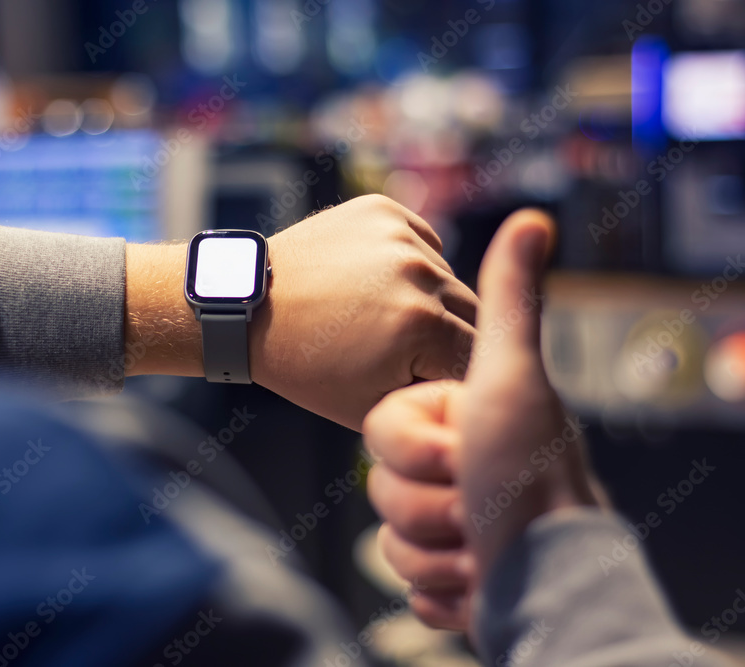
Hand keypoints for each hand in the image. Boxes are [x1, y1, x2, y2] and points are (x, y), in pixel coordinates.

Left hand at [251, 194, 477, 430]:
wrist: (250, 306)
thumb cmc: (305, 366)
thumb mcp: (372, 406)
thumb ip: (433, 399)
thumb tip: (476, 387)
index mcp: (422, 328)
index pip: (477, 360)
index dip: (458, 378)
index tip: (434, 383)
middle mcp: (420, 273)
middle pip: (475, 315)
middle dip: (452, 340)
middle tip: (411, 354)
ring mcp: (401, 236)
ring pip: (449, 279)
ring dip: (432, 300)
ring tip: (384, 316)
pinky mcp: (384, 210)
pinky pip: (425, 244)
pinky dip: (412, 266)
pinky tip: (374, 284)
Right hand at [364, 209, 599, 630]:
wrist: (544, 584)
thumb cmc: (529, 476)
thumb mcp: (509, 378)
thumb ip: (507, 302)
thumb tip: (532, 218)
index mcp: (468, 419)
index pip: (388, 423)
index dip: (416, 444)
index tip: (459, 452)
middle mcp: (462, 467)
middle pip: (383, 481)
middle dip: (424, 501)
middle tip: (471, 500)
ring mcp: (455, 523)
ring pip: (390, 533)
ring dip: (433, 550)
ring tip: (479, 544)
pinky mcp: (449, 574)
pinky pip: (405, 576)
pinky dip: (438, 586)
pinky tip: (473, 577)